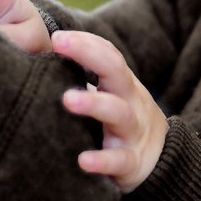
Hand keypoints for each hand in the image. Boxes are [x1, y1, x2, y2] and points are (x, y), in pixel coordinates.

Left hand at [52, 31, 168, 193]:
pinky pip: (119, 160)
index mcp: (122, 85)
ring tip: (68, 99)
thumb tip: (36, 59)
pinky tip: (83, 160)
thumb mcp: (111, 97)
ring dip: (94, 103)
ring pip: (118, 112)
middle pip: (116, 71)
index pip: (109, 55)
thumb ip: (84, 81)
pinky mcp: (131, 163)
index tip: (56, 37)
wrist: (164, 163)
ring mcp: (132, 132)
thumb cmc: (122, 124)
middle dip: (89, 54)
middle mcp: (130, 102)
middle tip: (60, 44)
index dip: (86, 42)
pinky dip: (102, 160)